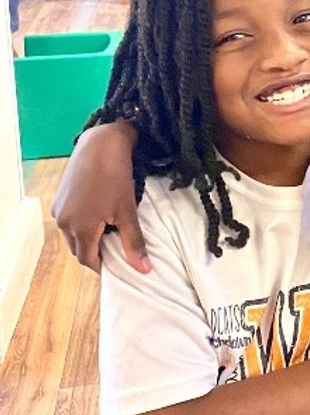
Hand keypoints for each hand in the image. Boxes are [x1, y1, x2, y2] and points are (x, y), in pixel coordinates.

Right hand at [51, 121, 149, 273]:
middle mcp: (63, 222)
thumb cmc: (116, 178)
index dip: (103, 266)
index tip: (118, 266)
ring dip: (88, 239)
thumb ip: (133, 243)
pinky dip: (82, 225)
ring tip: (110, 233)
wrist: (100, 144)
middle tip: (117, 250)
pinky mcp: (59, 198)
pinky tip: (99, 216)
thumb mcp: (127, 212)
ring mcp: (59, 209)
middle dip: (96, 253)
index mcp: (80, 229)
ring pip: (72, 235)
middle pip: (78, 249)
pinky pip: (69, 221)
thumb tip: (144, 270)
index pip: (87, 260)